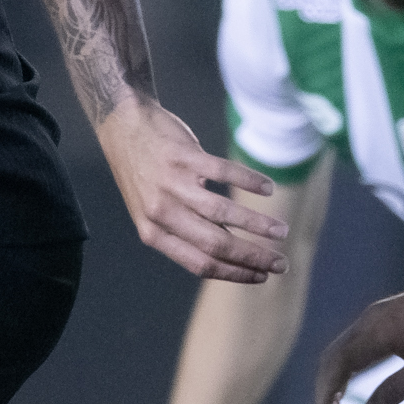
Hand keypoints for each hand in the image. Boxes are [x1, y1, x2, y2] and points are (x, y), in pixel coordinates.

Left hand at [96, 94, 289, 282]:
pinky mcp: (183, 155)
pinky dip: (249, 181)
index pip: (200, 263)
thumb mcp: (153, 212)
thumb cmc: (143, 174)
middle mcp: (161, 212)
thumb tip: (231, 252)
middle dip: (254, 256)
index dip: (235, 273)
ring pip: (223, 212)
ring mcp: (172, 183)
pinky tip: (268, 188)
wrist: (121, 127)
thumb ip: (186, 231)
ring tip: (281, 230)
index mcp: (153, 234)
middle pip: (216, 244)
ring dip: (258, 224)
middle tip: (280, 263)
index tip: (261, 277)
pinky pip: (224, 171)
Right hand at [313, 273, 403, 403]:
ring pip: (339, 350)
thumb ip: (400, 386)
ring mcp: (371, 318)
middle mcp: (367, 322)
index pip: (339, 364)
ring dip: (332, 379)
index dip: (326, 391)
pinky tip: (347, 385)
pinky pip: (351, 344)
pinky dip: (343, 367)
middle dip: (324, 389)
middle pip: (332, 358)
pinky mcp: (379, 318)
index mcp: (378, 332)